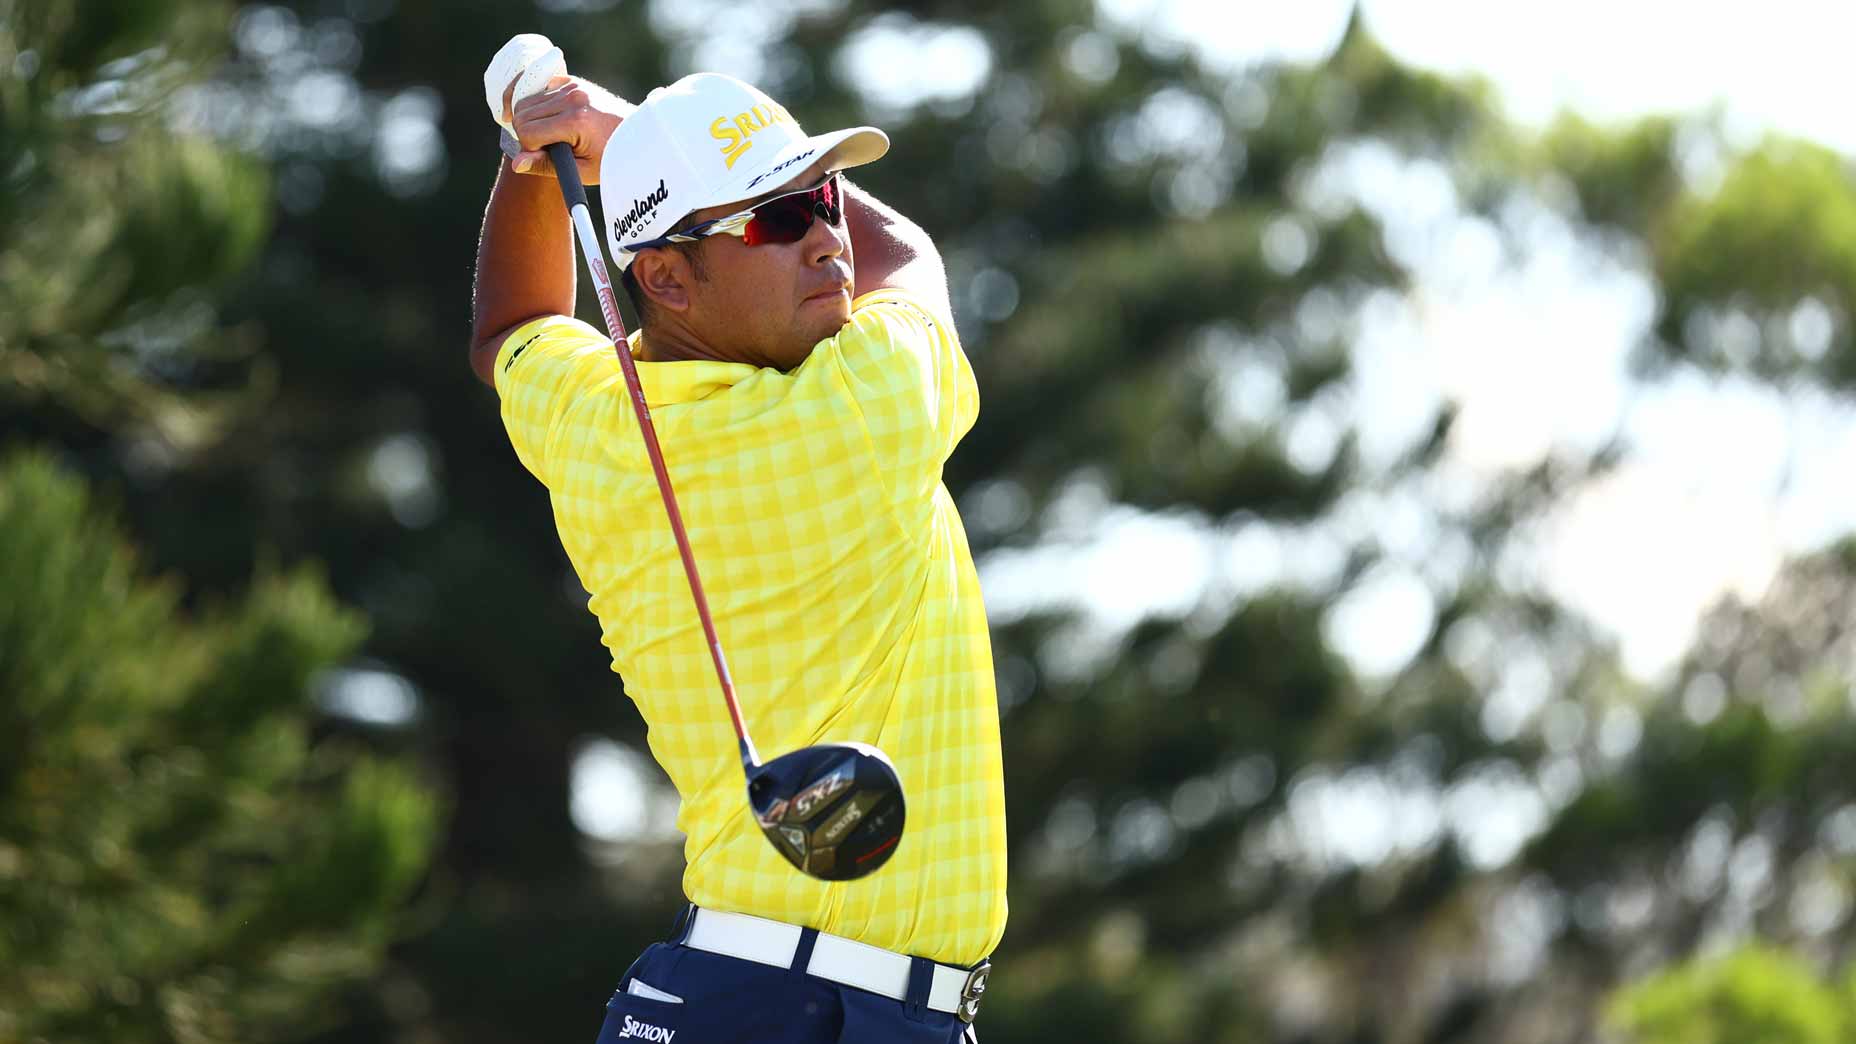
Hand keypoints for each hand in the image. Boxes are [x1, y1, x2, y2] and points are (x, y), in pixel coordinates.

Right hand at [503, 75, 632, 185]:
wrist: (637, 135)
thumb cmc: (610, 158)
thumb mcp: (581, 170)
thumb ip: (546, 166)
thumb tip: (516, 163)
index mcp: (575, 121)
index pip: (527, 132)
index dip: (531, 149)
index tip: (549, 156)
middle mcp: (572, 97)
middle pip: (522, 114)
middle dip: (527, 133)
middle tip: (547, 147)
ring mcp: (572, 85)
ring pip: (526, 100)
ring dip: (530, 119)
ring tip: (550, 136)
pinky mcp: (571, 80)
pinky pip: (537, 89)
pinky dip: (537, 105)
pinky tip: (545, 118)